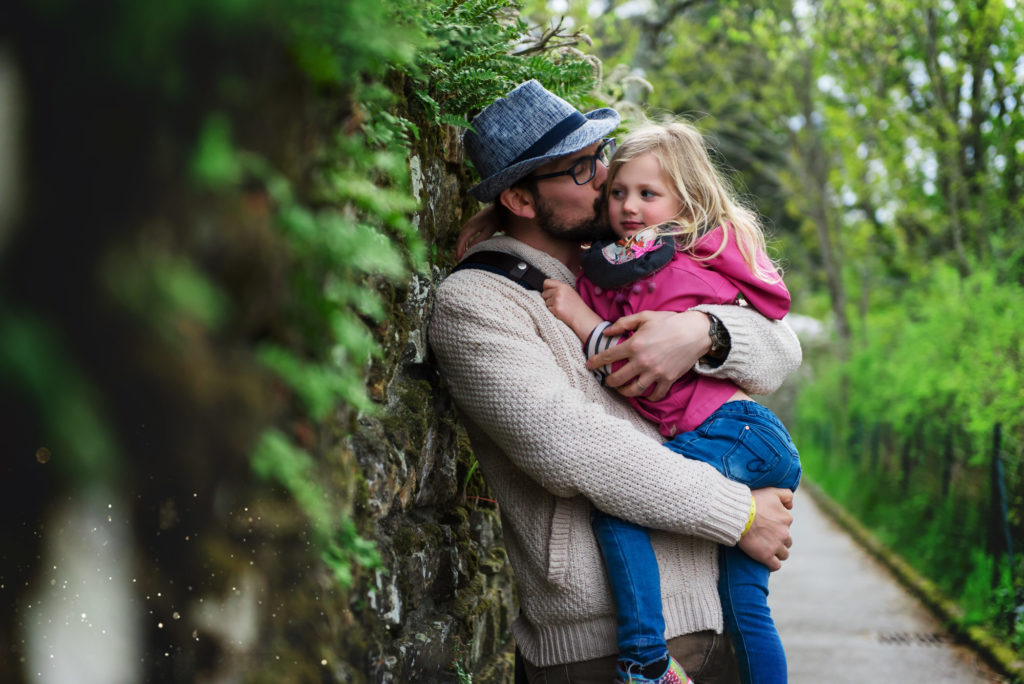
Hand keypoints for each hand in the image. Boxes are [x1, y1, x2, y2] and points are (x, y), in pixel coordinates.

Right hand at [455, 205, 498, 258]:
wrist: (497, 208)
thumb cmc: (495, 220)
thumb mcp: (488, 231)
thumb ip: (479, 240)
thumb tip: (469, 249)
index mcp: (471, 227)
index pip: (461, 240)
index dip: (459, 250)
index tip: (458, 259)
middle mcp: (468, 224)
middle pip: (460, 238)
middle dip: (458, 249)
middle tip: (459, 260)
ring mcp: (469, 222)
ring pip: (462, 236)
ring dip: (461, 245)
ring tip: (462, 255)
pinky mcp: (472, 222)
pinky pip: (465, 233)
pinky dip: (464, 241)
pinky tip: (467, 246)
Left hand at [542, 279, 601, 340]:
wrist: (581, 316)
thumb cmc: (576, 306)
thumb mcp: (570, 292)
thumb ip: (559, 289)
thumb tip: (547, 289)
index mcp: (563, 286)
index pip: (547, 282)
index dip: (546, 288)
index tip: (548, 292)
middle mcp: (559, 291)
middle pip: (544, 293)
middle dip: (547, 298)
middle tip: (556, 303)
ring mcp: (557, 299)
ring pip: (545, 302)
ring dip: (550, 306)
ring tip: (560, 307)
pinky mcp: (555, 308)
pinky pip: (548, 309)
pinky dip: (552, 311)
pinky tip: (560, 312)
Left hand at [585, 310, 711, 400]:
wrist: (695, 331)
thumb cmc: (669, 322)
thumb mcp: (644, 316)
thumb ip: (623, 323)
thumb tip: (606, 331)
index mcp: (634, 345)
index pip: (607, 357)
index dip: (595, 362)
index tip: (588, 365)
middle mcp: (642, 361)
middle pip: (618, 378)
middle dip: (609, 382)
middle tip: (607, 381)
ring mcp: (655, 372)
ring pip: (634, 390)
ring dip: (625, 392)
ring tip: (622, 390)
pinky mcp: (668, 379)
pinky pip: (655, 394)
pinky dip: (649, 396)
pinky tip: (644, 393)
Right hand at [737, 488, 793, 570]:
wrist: (737, 513)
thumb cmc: (752, 501)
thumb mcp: (771, 491)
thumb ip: (786, 495)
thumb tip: (791, 507)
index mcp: (786, 518)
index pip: (787, 525)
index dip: (777, 525)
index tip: (767, 524)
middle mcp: (784, 533)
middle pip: (787, 541)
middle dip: (779, 540)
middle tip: (766, 537)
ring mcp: (776, 546)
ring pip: (783, 554)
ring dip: (777, 552)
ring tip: (766, 549)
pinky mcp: (766, 556)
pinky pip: (775, 565)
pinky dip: (772, 564)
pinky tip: (766, 560)